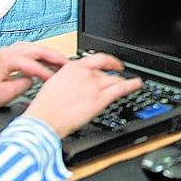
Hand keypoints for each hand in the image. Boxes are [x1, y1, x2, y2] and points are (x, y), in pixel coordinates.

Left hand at [0, 42, 68, 112]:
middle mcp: (8, 52)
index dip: (49, 72)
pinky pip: (27, 50)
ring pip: (33, 47)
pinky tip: (43, 60)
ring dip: (47, 53)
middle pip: (38, 50)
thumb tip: (34, 79)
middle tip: (69, 64)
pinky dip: (38, 54)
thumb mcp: (6, 94)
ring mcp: (6, 52)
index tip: (59, 79)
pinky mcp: (5, 56)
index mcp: (9, 59)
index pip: (36, 64)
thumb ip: (25, 84)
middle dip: (55, 56)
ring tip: (59, 61)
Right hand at [24, 54, 141, 137]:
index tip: (112, 63)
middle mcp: (86, 74)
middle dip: (112, 76)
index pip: (97, 59)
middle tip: (117, 77)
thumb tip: (74, 80)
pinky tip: (137, 84)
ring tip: (127, 83)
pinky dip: (132, 84)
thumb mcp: (53, 83)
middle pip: (106, 72)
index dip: (109, 60)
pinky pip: (121, 89)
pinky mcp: (100, 100)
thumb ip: (68, 78)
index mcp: (73, 68)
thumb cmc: (44, 107)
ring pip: (114, 80)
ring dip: (121, 81)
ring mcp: (94, 86)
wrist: (43, 121)